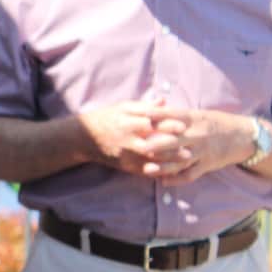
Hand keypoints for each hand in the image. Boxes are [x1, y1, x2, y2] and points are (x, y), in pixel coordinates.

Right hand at [78, 100, 192, 176]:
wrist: (82, 138)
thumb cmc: (105, 118)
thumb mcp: (121, 107)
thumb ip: (144, 106)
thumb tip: (164, 101)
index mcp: (126, 118)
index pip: (150, 120)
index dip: (167, 122)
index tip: (184, 125)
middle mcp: (125, 135)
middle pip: (151, 139)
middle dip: (171, 142)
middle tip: (188, 141)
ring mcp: (124, 152)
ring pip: (150, 157)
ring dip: (169, 158)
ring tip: (186, 156)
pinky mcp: (123, 164)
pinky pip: (142, 169)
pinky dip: (157, 170)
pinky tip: (171, 169)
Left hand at [139, 108, 255, 185]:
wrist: (244, 135)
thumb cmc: (216, 122)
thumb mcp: (198, 114)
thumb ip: (177, 115)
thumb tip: (152, 110)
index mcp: (193, 119)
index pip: (171, 116)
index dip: (154, 118)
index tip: (139, 119)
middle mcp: (197, 135)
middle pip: (173, 140)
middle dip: (155, 144)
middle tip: (138, 147)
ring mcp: (203, 151)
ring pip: (180, 160)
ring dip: (163, 166)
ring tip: (147, 169)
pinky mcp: (208, 164)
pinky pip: (191, 174)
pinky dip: (177, 179)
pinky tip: (164, 181)